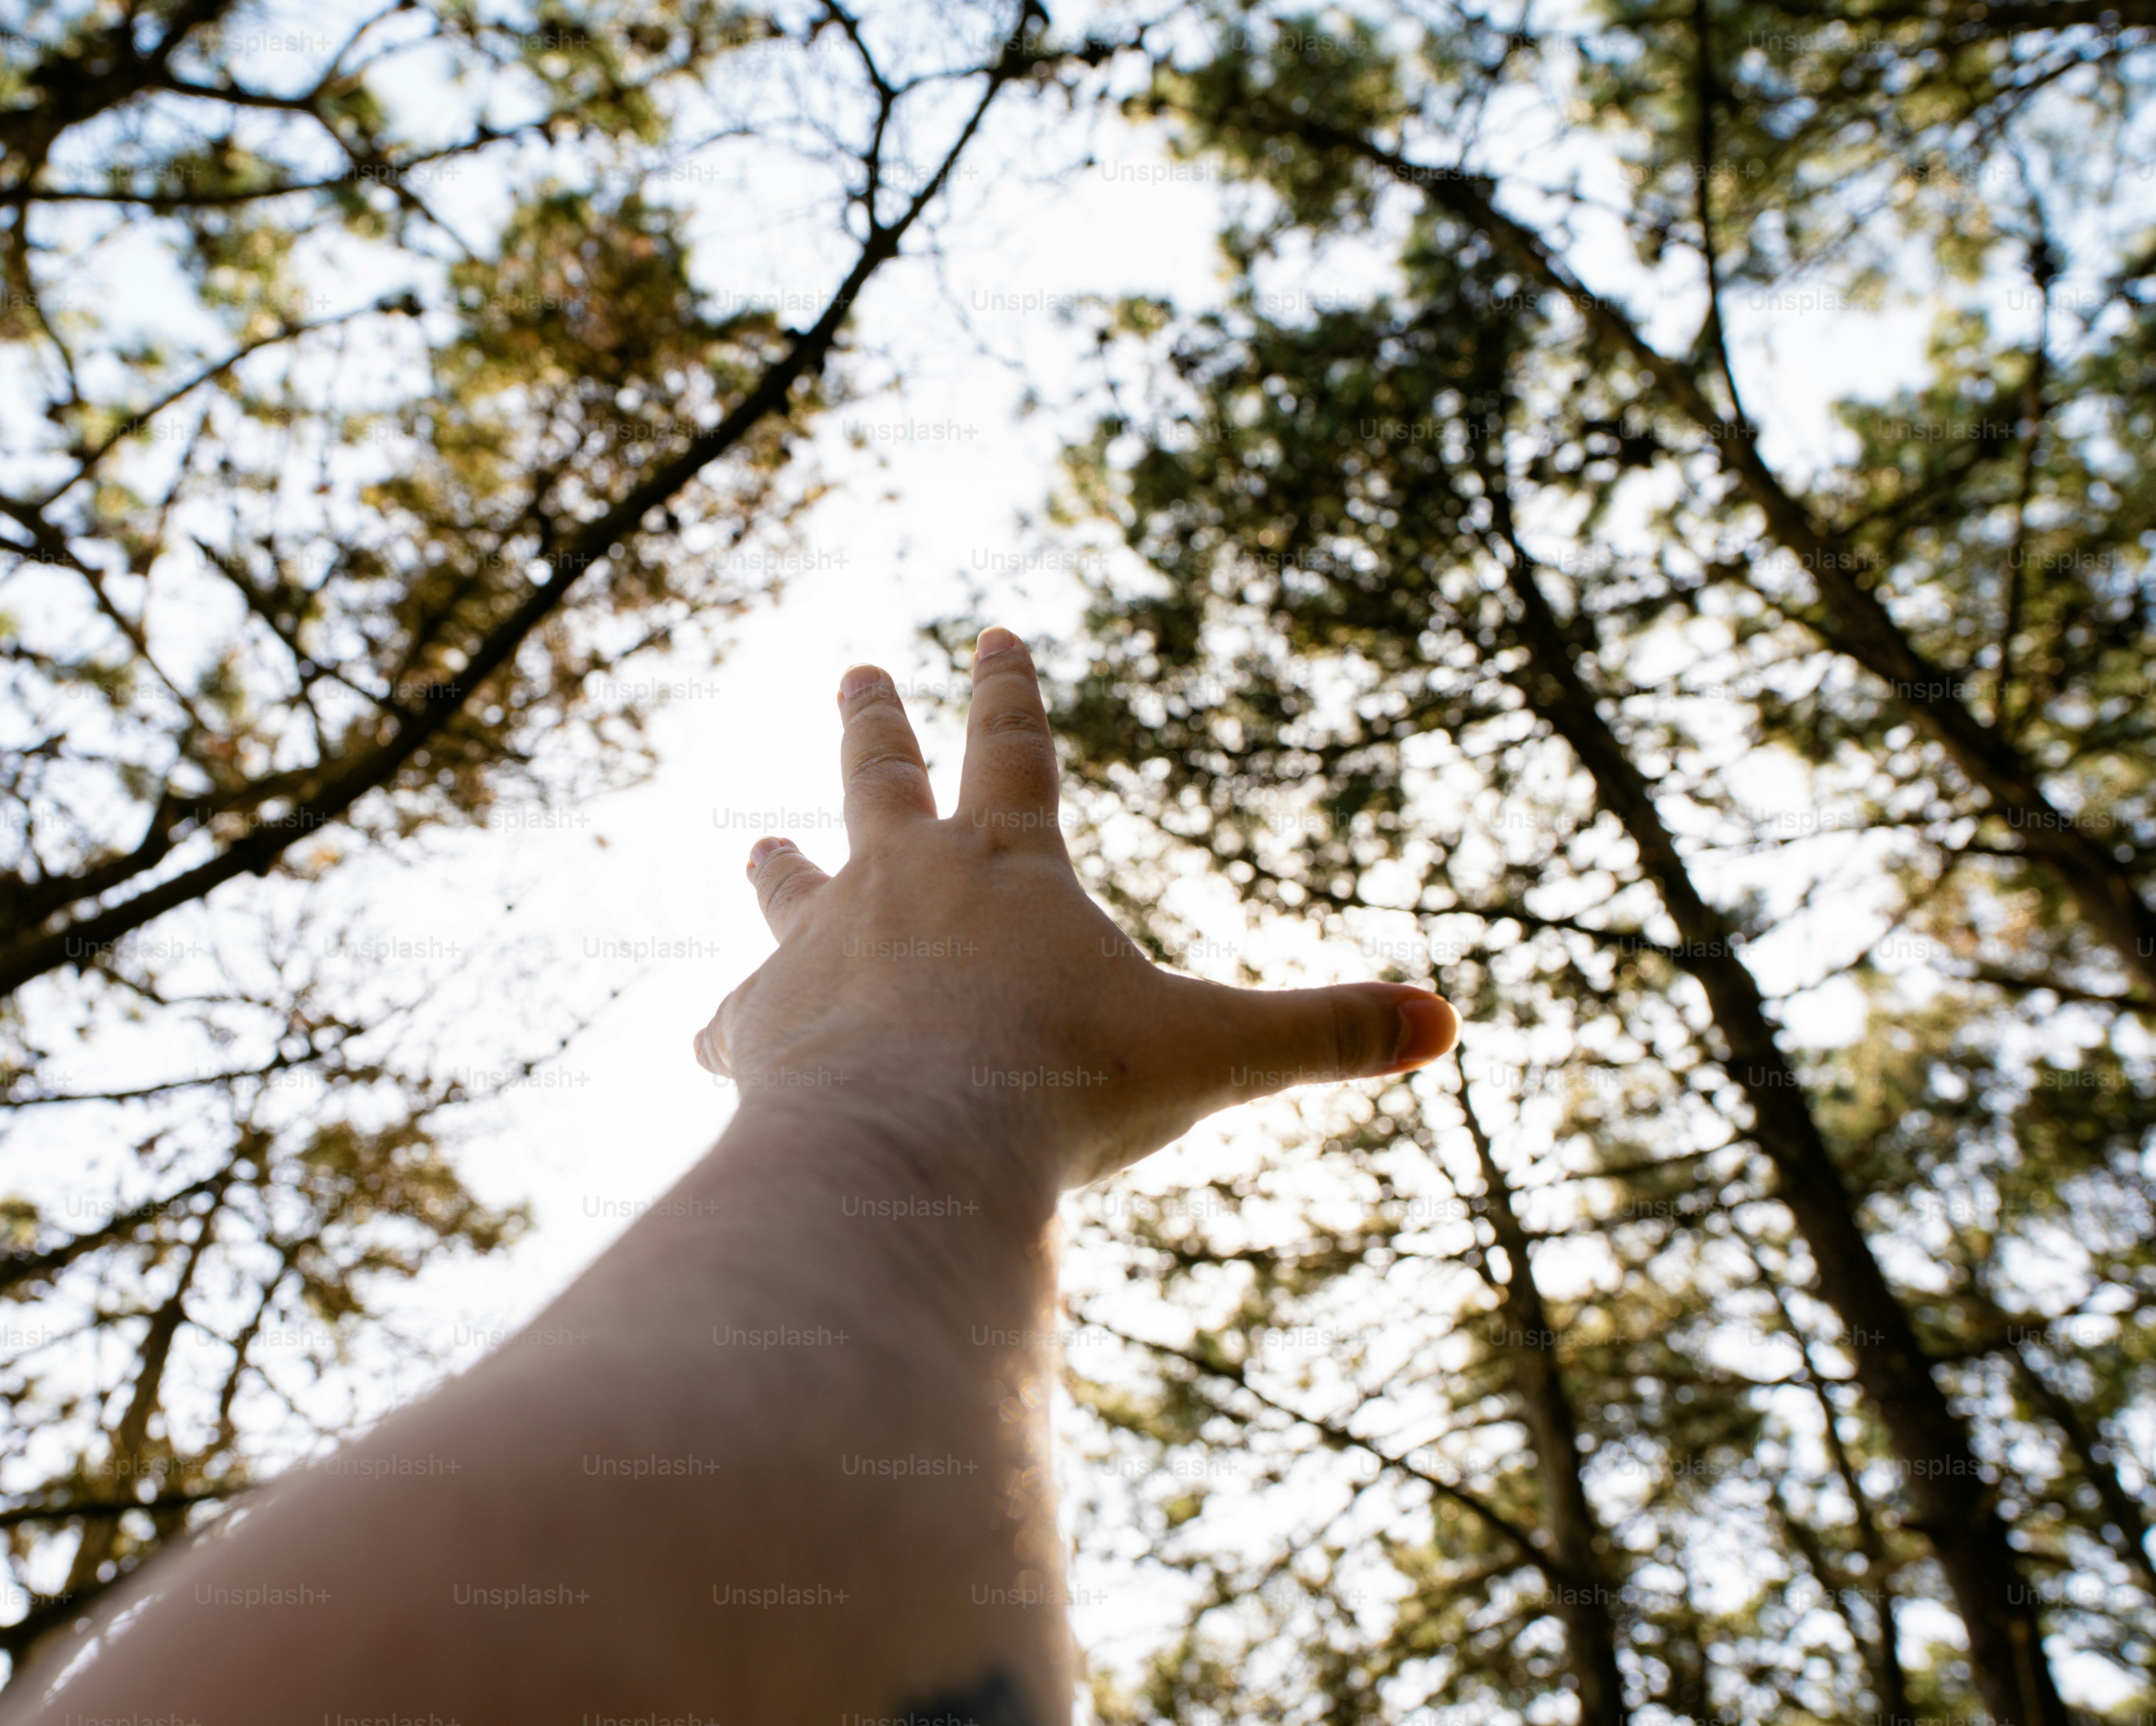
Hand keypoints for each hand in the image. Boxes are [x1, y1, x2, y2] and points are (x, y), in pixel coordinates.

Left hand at [695, 627, 1460, 1186]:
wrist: (913, 1150)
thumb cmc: (1065, 1091)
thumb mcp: (1214, 1057)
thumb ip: (1324, 1034)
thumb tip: (1447, 1027)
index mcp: (1007, 867)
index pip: (1013, 748)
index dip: (1007, 690)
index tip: (990, 633)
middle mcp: (901, 884)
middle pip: (880, 777)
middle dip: (876, 721)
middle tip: (857, 675)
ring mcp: (820, 949)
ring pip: (794, 884)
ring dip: (785, 862)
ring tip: (760, 842)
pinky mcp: (759, 1025)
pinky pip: (736, 1016)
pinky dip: (731, 1024)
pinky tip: (708, 1038)